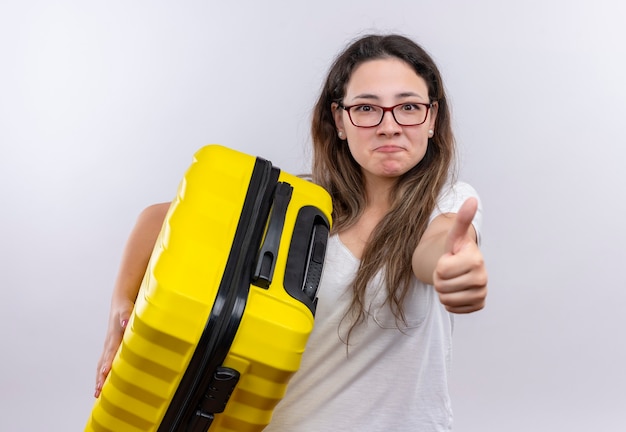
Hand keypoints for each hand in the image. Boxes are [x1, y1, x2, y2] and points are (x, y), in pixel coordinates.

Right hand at [94, 298, 133, 397]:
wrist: (120, 303)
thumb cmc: (124, 307)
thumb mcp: (126, 309)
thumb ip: (125, 316)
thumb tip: (124, 322)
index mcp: (114, 336)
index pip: (111, 352)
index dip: (108, 364)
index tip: (104, 374)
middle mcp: (109, 342)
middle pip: (103, 362)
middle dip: (100, 377)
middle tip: (98, 391)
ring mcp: (108, 345)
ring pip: (102, 363)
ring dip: (99, 377)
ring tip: (97, 392)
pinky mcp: (111, 346)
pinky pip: (105, 361)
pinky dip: (102, 372)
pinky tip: (103, 380)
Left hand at [434, 197, 487, 313]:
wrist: (463, 266)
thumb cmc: (456, 250)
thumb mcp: (455, 235)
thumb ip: (462, 219)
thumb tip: (472, 199)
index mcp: (476, 259)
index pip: (441, 270)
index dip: (439, 265)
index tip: (449, 259)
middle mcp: (482, 278)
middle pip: (442, 286)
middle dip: (440, 278)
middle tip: (448, 270)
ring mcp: (482, 293)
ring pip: (446, 299)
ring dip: (443, 290)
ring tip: (451, 280)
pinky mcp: (479, 305)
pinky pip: (453, 309)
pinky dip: (450, 302)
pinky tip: (456, 290)